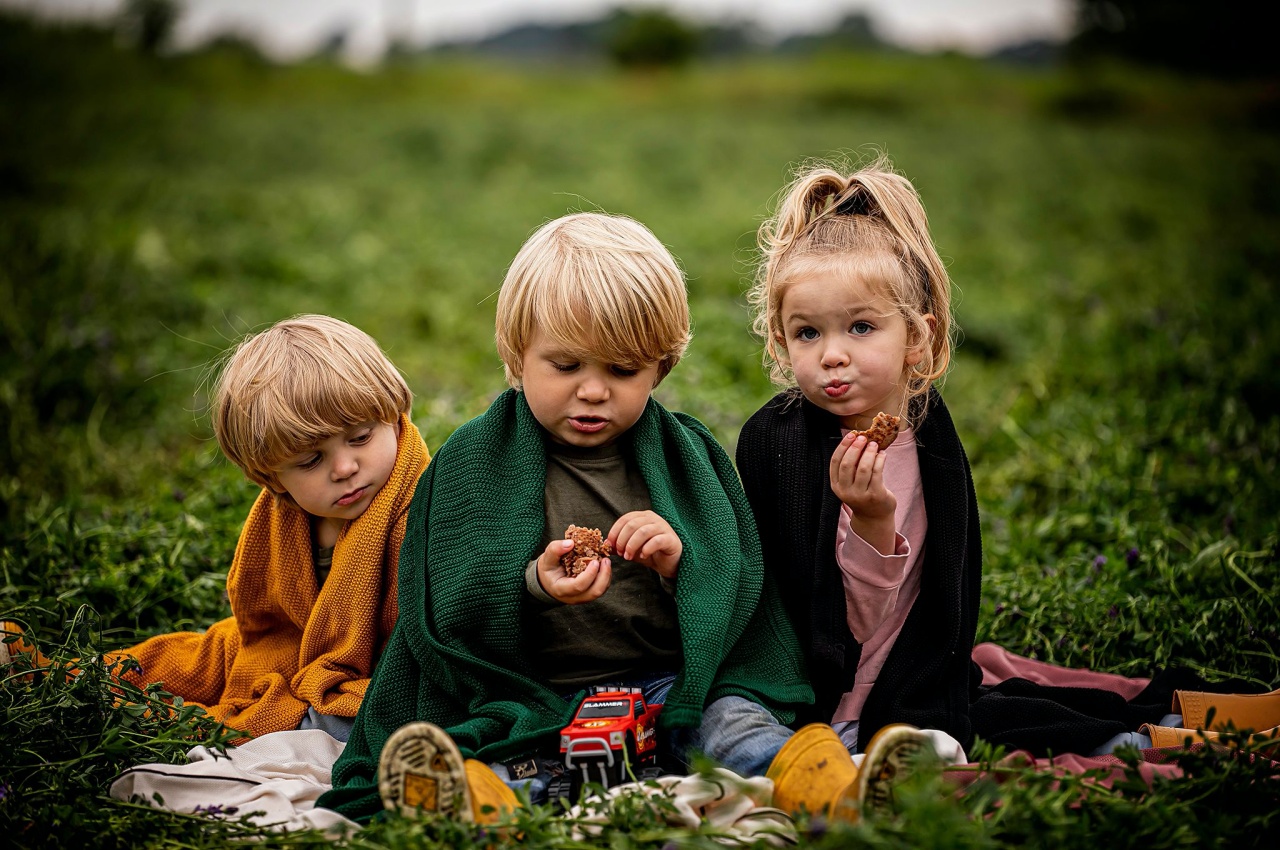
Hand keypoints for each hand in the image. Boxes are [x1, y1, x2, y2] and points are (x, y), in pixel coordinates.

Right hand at [536, 538, 611, 603]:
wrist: (547, 580)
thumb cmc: (548, 568)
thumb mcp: (547, 558)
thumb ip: (555, 549)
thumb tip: (570, 543)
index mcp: (561, 589)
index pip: (578, 586)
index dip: (589, 574)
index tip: (595, 561)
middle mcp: (573, 597)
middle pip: (594, 592)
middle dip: (604, 576)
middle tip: (606, 560)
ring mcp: (582, 597)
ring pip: (599, 591)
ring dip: (606, 576)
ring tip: (606, 561)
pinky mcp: (588, 594)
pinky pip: (600, 588)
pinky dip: (605, 577)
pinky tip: (603, 565)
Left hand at [608, 510, 681, 579]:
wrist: (669, 563)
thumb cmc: (650, 553)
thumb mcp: (631, 549)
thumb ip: (619, 545)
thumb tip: (605, 545)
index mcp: (643, 516)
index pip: (625, 519)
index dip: (614, 532)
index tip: (609, 545)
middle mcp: (653, 518)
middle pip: (632, 524)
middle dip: (622, 540)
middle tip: (620, 553)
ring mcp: (664, 527)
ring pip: (643, 531)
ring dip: (632, 545)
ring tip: (628, 556)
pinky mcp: (671, 539)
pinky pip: (657, 541)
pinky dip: (646, 549)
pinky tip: (643, 556)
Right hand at [829, 433, 896, 554]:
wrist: (873, 516)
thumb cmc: (861, 494)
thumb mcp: (849, 483)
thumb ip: (850, 466)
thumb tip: (857, 440)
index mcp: (836, 485)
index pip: (835, 462)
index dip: (843, 446)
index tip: (851, 435)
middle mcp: (845, 491)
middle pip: (847, 464)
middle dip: (855, 448)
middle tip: (863, 438)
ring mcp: (860, 495)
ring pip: (863, 468)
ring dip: (869, 453)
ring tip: (874, 445)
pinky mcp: (875, 495)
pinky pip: (877, 473)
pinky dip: (880, 460)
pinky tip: (882, 454)